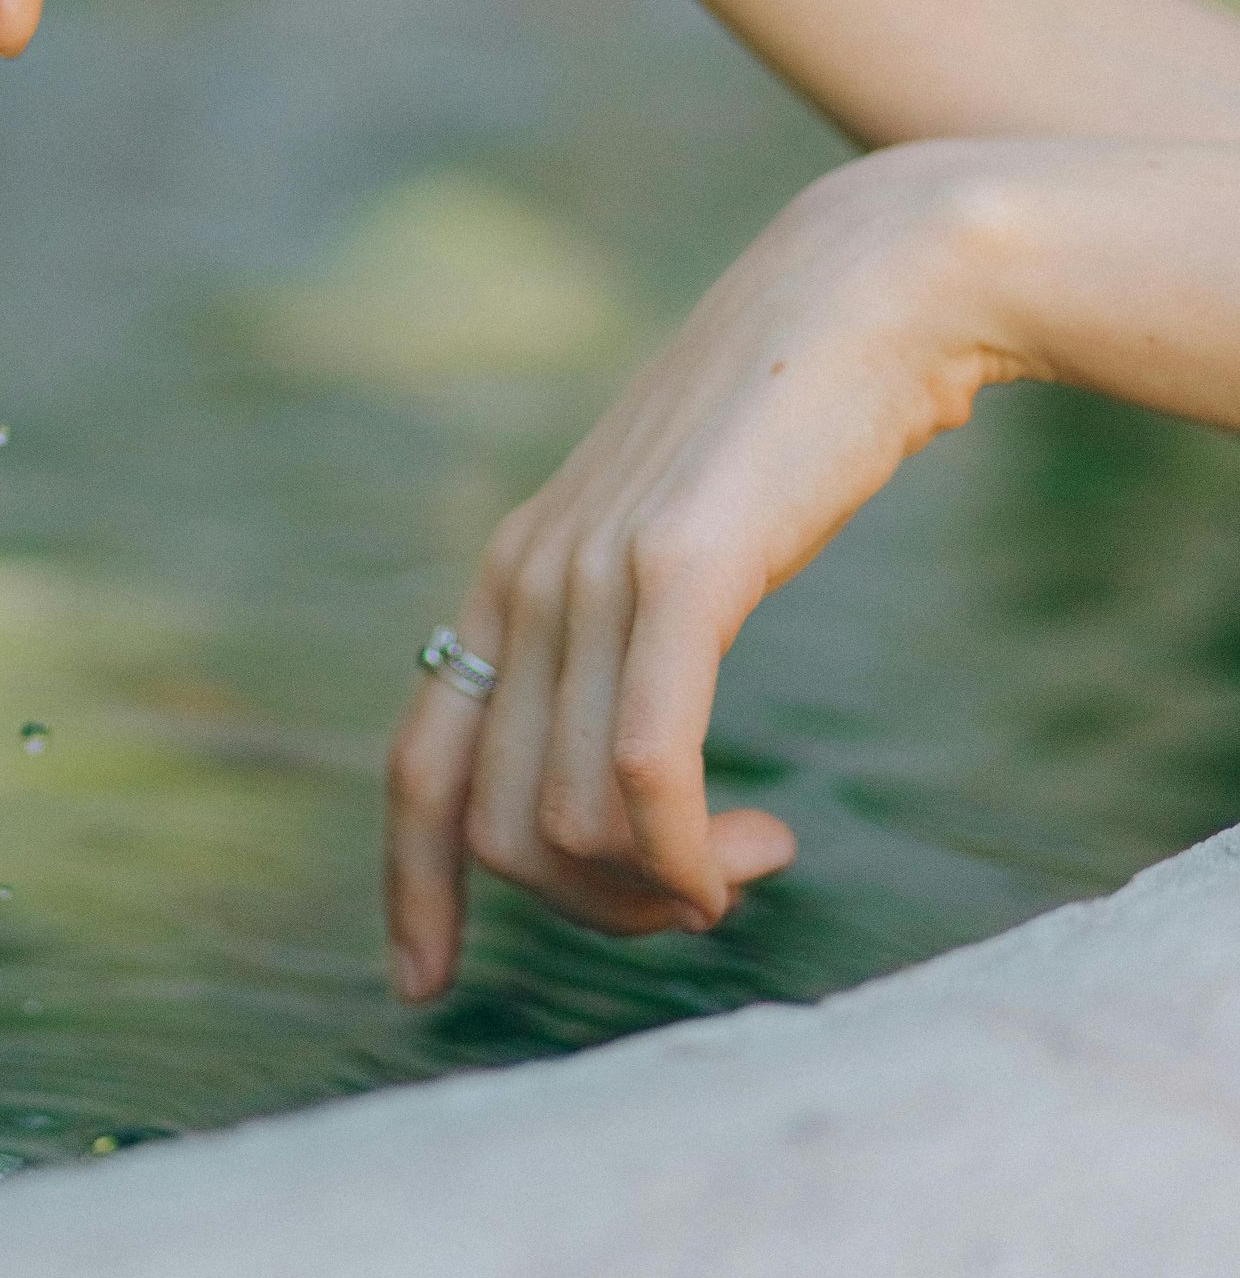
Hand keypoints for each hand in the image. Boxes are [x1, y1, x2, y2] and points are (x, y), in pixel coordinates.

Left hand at [384, 145, 1011, 998]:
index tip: (419, 984)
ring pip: (566, 820)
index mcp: (511, 570)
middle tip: (700, 895)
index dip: (411, 886)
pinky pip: (641, 768)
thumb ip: (626, 632)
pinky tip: (746, 847)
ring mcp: (593, 570)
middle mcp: (527, 575)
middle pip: (500, 830)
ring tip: (742, 858)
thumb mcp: (674, 536)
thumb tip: (625, 776)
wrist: (866, 294)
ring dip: (659, 886)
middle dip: (598, 908)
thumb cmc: (790, 426)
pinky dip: (684, 851)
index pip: (418, 763)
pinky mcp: (679, 568)